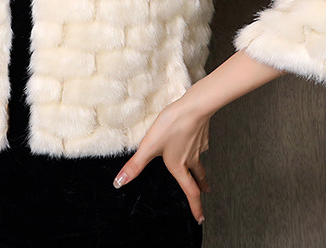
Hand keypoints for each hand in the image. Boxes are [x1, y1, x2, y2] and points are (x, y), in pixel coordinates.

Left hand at [112, 95, 211, 223]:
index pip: (190, 191)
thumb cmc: (173, 125)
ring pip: (201, 161)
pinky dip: (199, 147)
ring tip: (200, 170)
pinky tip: (194, 141)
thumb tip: (121, 182)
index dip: (195, 206)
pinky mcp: (201, 133)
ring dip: (201, 169)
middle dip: (201, 187)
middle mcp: (191, 158)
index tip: (199, 217)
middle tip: (205, 191)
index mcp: (179, 165)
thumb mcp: (149, 146)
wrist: (194, 107)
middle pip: (199, 177)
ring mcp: (198, 146)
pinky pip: (201, 145)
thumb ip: (136, 164)